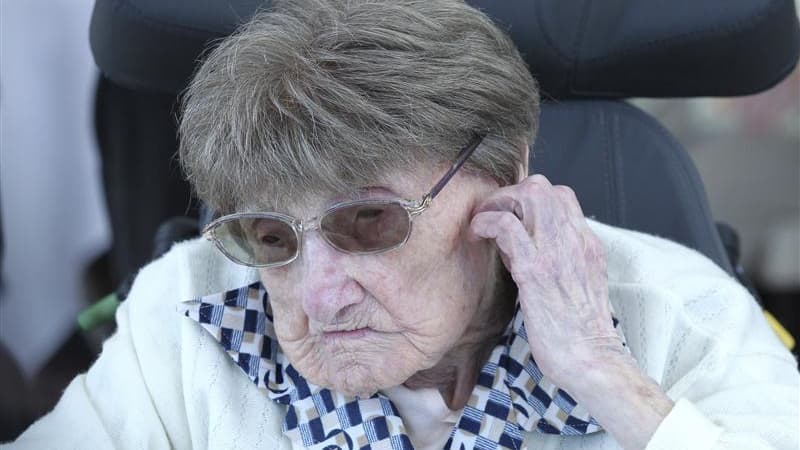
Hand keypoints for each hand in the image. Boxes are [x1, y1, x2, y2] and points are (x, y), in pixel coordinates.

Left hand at [469, 174, 673, 448]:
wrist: (592, 359)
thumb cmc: (579, 331)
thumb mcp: (576, 285)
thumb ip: (554, 260)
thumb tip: (517, 246)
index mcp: (586, 244)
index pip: (562, 196)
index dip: (530, 198)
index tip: (510, 216)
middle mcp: (575, 240)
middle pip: (544, 187)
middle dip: (510, 193)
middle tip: (491, 215)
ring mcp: (557, 252)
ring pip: (529, 195)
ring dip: (497, 202)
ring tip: (481, 222)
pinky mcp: (536, 270)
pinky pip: (507, 227)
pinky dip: (487, 221)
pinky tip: (477, 234)